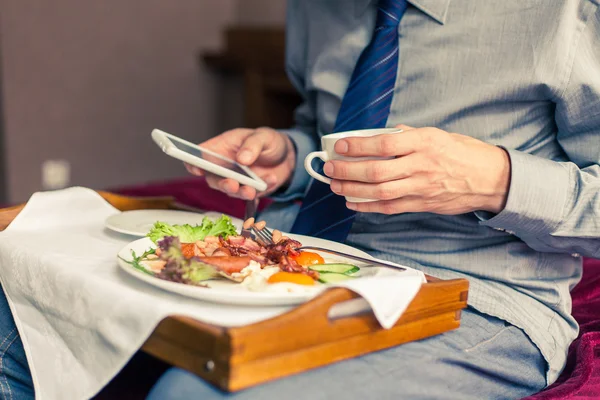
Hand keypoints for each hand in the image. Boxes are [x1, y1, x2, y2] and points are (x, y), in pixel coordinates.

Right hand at [185, 127, 295, 199]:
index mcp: (221, 148)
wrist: (287, 157)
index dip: (194, 163)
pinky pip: (251, 196)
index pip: (201, 155)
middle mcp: (224, 166)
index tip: (198, 169)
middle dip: (221, 184)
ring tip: (252, 190)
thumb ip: (252, 145)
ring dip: (241, 192)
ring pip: (231, 191)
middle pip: (213, 178)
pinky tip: (271, 179)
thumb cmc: (269, 141)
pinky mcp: (248, 191)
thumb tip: (242, 159)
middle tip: (232, 185)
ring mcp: (236, 181)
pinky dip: (261, 191)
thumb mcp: (263, 137)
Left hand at [324, 125, 510, 214]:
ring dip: (352, 190)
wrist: (490, 179)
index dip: (358, 146)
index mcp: (425, 142)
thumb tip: (380, 136)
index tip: (340, 145)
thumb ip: (408, 135)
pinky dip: (367, 206)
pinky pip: (389, 207)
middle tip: (329, 168)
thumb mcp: (437, 134)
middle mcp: (422, 166)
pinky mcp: (422, 204)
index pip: (384, 145)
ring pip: (379, 192)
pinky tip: (352, 202)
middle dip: (347, 171)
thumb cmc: (462, 153)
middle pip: (376, 171)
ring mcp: (421, 188)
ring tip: (335, 185)